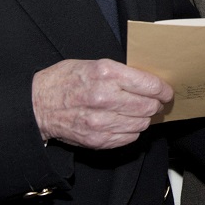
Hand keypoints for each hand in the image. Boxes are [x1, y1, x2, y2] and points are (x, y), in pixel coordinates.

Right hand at [32, 58, 172, 149]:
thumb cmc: (65, 80)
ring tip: (138, 112)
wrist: (38, 105)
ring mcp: (101, 122)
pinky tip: (125, 122)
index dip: (163, 89)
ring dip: (144, 118)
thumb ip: (121, 73)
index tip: (166, 91)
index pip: (149, 85)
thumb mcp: (93, 64)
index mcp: (106, 74)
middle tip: (155, 102)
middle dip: (155, 104)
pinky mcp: (97, 139)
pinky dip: (131, 130)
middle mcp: (105, 98)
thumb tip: (147, 81)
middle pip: (148, 106)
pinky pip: (128, 138)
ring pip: (141, 124)